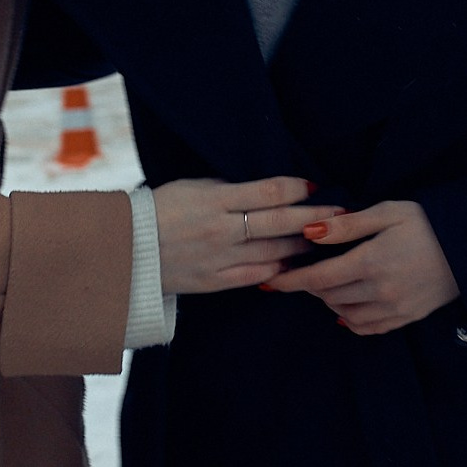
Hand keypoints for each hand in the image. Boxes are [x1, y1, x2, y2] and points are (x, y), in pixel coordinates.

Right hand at [152, 177, 345, 295]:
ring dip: (302, 244)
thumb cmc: (159, 211)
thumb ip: (228, 189)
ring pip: (274, 251)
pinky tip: (294, 261)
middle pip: (279, 223)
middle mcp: (221, 230)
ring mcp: (220, 259)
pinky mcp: (216, 282)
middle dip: (314, 216)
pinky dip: (280, 267)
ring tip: (324, 238)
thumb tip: (266, 190)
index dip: (296, 188)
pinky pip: (258, 274)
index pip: (267, 192)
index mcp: (213, 201)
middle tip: (341, 212)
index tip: (313, 184)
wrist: (126, 252)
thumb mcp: (191, 187)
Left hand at [267, 200, 458, 334]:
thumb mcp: (387, 212)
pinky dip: (350, 320)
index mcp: (371, 262)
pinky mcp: (406, 318)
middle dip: (311, 285)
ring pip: (344, 314)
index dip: (291, 281)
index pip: (318, 278)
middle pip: (328, 296)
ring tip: (331, 282)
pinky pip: (367, 328)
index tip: (271, 280)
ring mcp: (394, 309)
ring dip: (330, 300)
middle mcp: (380, 291)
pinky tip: (347, 307)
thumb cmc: (429, 223)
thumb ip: (346, 224)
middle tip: (306, 269)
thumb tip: (309, 232)